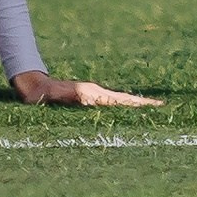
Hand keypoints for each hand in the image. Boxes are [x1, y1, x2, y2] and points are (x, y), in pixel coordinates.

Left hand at [11, 70, 162, 107]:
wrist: (32, 85)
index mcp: (91, 94)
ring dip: (135, 105)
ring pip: (118, 100)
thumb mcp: (53, 96)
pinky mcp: (88, 98)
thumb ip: (68, 95)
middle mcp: (95, 92)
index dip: (137, 104)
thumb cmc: (40, 95)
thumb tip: (87, 95)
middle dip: (143, 104)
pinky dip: (123, 106)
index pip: (120, 100)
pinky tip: (128, 112)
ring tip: (153, 109)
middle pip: (124, 99)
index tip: (155, 106)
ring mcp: (92, 95)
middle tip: (163, 107)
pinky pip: (109, 103)